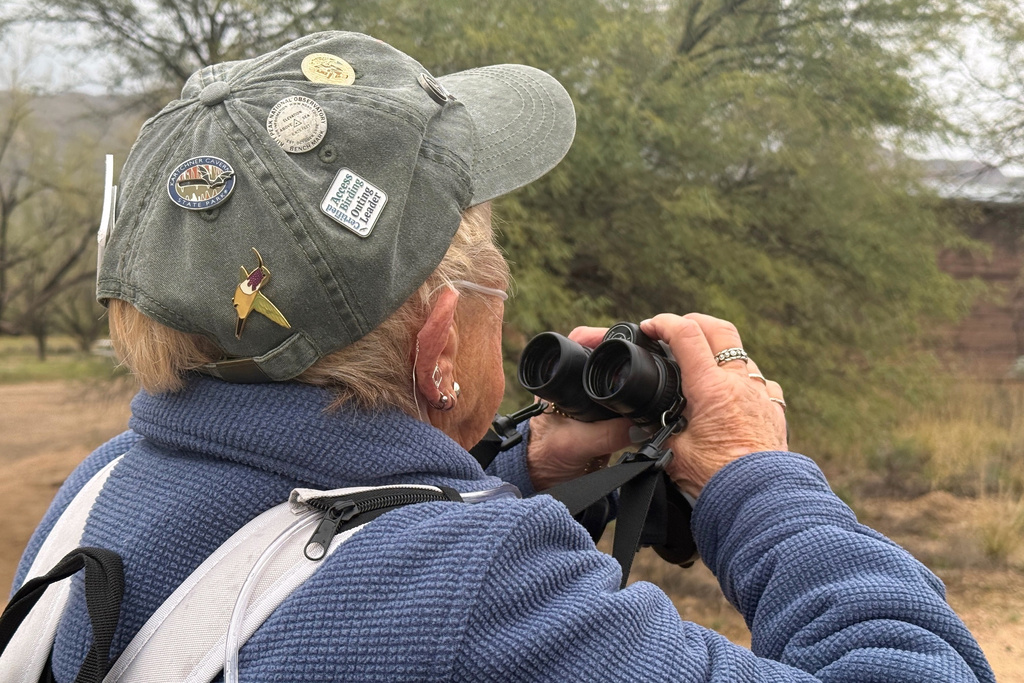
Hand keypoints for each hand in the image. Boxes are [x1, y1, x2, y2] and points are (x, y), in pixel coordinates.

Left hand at [525, 326, 632, 490]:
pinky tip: (645, 411)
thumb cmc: (544, 459)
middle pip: (602, 359)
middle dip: (623, 361)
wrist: (546, 484)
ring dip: (630, 384)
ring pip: (614, 382)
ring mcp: (590, 402)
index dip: (600, 336)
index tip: (620, 341)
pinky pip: (623, 406)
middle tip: (644, 362)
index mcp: (558, 382)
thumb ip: (606, 435)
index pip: (578, 344)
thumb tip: (639, 426)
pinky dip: (635, 407)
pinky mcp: (603, 421)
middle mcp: (574, 387)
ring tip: (647, 386)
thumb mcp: (574, 445)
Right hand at [640, 313, 786, 497]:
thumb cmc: (715, 479)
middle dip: (695, 322)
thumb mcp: (673, 452)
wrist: (758, 500)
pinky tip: (732, 395)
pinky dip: (742, 381)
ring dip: (719, 353)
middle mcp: (739, 383)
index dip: (664, 323)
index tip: (650, 327)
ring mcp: (761, 394)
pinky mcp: (774, 411)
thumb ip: (658, 431)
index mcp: (711, 388)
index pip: (686, 335)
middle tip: (676, 330)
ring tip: (702, 368)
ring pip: (741, 355)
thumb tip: (642, 425)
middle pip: (720, 329)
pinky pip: (760, 384)